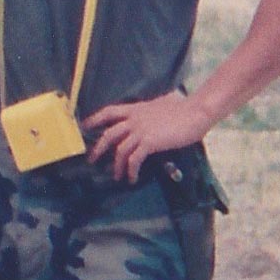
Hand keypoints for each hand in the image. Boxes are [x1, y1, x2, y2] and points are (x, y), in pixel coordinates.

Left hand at [81, 91, 209, 180]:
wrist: (195, 111)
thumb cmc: (184, 107)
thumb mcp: (163, 102)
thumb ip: (154, 106)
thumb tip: (160, 103)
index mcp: (136, 109)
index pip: (109, 111)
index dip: (95, 119)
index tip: (84, 126)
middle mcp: (134, 119)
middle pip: (108, 134)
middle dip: (98, 148)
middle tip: (92, 159)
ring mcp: (141, 130)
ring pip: (120, 150)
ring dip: (117, 165)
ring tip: (117, 175)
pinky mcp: (150, 142)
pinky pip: (134, 159)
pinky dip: (131, 170)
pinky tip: (132, 178)